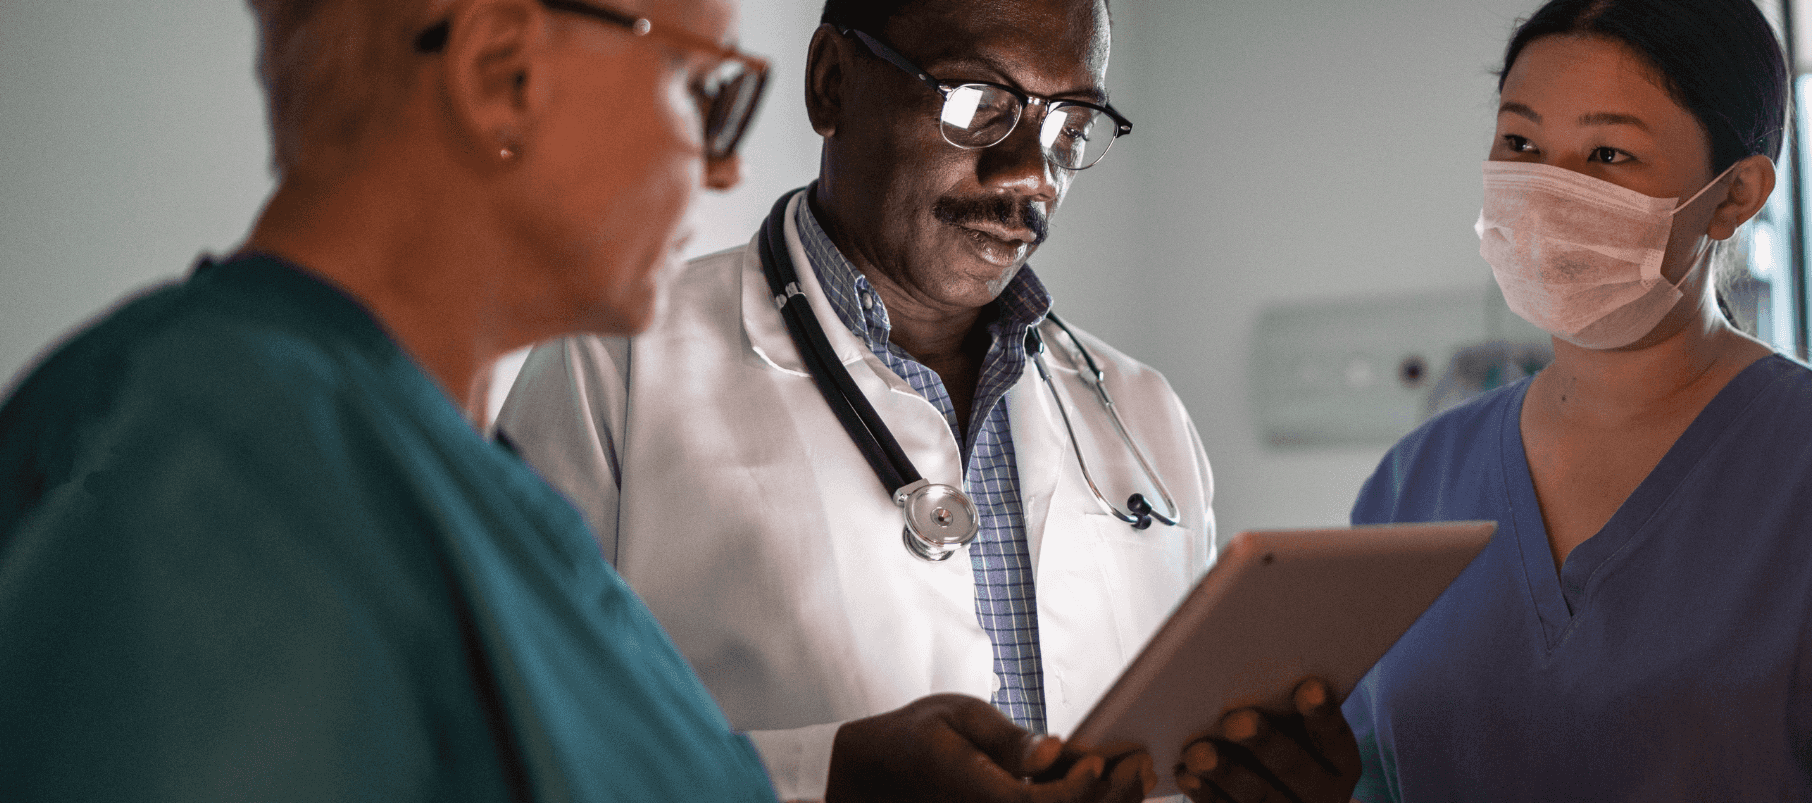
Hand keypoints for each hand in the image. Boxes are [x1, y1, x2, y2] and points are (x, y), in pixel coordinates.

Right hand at [825, 693, 1153, 802]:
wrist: (874, 775)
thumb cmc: (915, 738)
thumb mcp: (958, 716)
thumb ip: (1009, 739)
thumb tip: (1055, 750)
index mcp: (974, 792)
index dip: (1077, 788)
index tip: (1103, 758)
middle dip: (1109, 799)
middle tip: (1142, 767)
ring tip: (1135, 777)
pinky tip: (1106, 788)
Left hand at [1175, 678, 1359, 802]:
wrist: (1293, 801)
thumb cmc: (1291, 744)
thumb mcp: (1303, 732)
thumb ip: (1288, 707)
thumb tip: (1254, 664)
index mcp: (1340, 764)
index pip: (1334, 736)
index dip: (1322, 713)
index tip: (1309, 687)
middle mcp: (1319, 793)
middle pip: (1293, 767)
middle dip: (1264, 742)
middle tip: (1236, 720)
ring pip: (1256, 795)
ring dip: (1224, 772)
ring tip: (1198, 752)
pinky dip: (1205, 794)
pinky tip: (1187, 775)